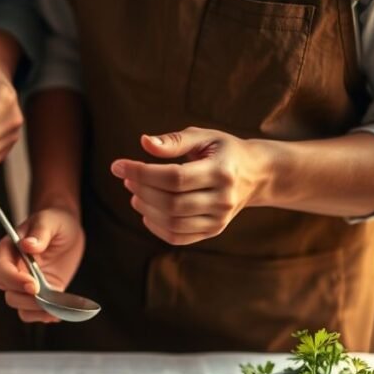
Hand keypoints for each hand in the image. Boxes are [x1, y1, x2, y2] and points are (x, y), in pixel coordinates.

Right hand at [0, 207, 84, 323]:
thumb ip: (40, 232)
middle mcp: (10, 270)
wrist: (67, 232)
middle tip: (47, 298)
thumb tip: (28, 245)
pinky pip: (31, 312)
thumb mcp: (50, 221)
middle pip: (8, 291)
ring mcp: (22, 284)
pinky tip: (57, 313)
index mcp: (6, 250)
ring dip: (35, 310)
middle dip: (26, 298)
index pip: (1, 270)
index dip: (15, 280)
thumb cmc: (55, 221)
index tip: (33, 285)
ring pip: (18, 305)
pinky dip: (42, 316)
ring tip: (55, 309)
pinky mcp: (36, 295)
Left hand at [112, 128, 269, 245]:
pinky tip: (147, 213)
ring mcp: (219, 219)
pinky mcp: (214, 231)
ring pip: (172, 222)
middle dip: (142, 191)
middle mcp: (223, 199)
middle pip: (171, 202)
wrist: (256, 174)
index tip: (118, 166)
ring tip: (135, 195)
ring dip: (145, 209)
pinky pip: (178, 236)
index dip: (141, 173)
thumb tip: (144, 143)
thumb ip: (173, 141)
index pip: (174, 177)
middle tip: (127, 179)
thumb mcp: (203, 137)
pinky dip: (156, 227)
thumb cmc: (223, 151)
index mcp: (221, 171)